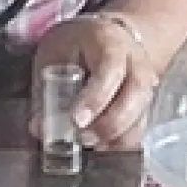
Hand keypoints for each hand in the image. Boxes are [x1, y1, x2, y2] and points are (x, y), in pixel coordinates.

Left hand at [29, 15, 157, 150]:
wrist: (107, 37)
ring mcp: (147, 84)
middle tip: (83, 138)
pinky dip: (122, 144)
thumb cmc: (76, 46)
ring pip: (142, 115)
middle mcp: (136, 63)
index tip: (77, 120)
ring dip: (117, 138)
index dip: (95, 98)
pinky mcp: (146, 105)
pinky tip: (102, 149)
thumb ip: (46, 91)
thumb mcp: (55, 55)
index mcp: (110, 43)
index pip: (110, 70)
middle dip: (110, 123)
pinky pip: (140, 128)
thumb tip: (39, 128)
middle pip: (135, 94)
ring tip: (91, 147)